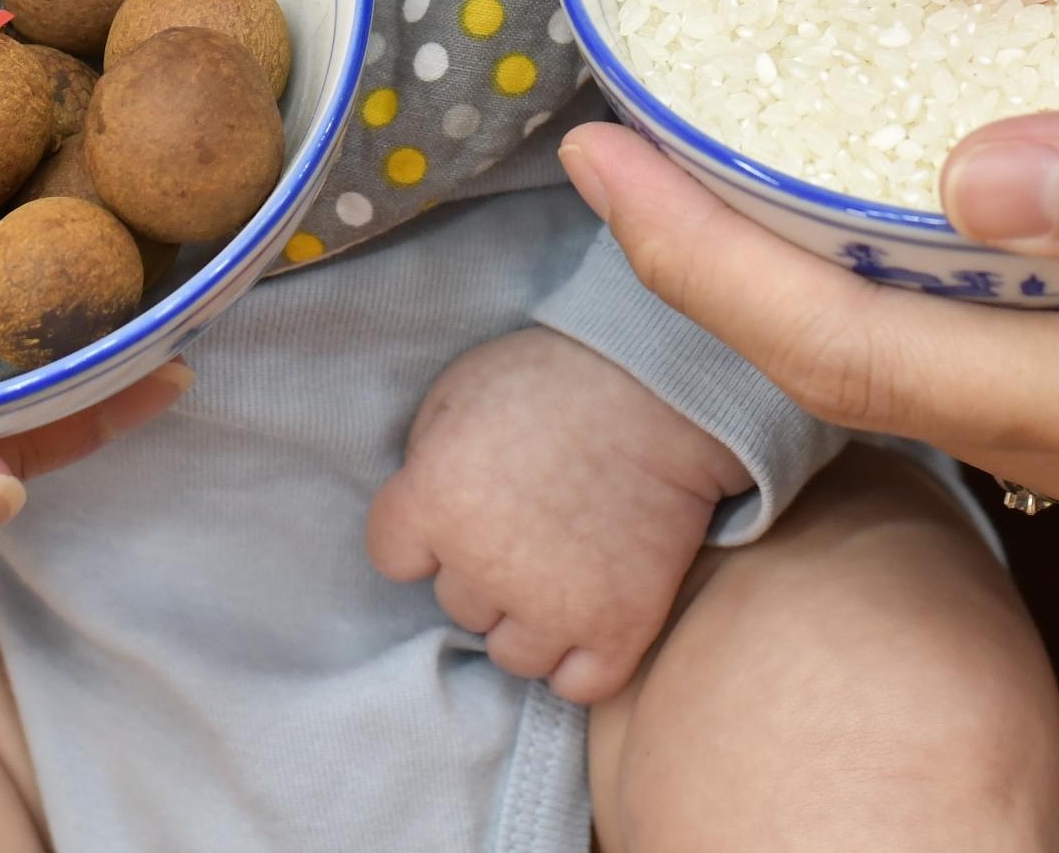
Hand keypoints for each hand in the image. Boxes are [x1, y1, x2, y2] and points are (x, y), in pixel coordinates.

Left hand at [363, 325, 750, 703]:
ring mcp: (554, 605)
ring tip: (560, 570)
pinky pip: (579, 683)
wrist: (666, 386)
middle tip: (528, 522)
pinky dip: (580, 660)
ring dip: (528, 620)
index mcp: (436, 500)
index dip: (423, 533)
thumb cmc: (559, 374)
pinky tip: (588, 617)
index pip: (392, 556)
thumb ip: (426, 455)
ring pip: (512, 654)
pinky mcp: (619, 626)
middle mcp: (485, 565)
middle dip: (484, 569)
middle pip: (458, 605)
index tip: (460, 510)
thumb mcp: (460, 386)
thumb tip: (424, 502)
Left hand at [559, 36, 1058, 575]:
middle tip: (624, 132)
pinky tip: (924, 198)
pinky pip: (1051, 367)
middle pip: (892, 379)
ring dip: (834, 278)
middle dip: (736, 267)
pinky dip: (951, 289)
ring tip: (734, 152)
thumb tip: (968, 176)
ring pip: (964, 379)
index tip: (596, 142)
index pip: (875, 351)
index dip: (714, 256)